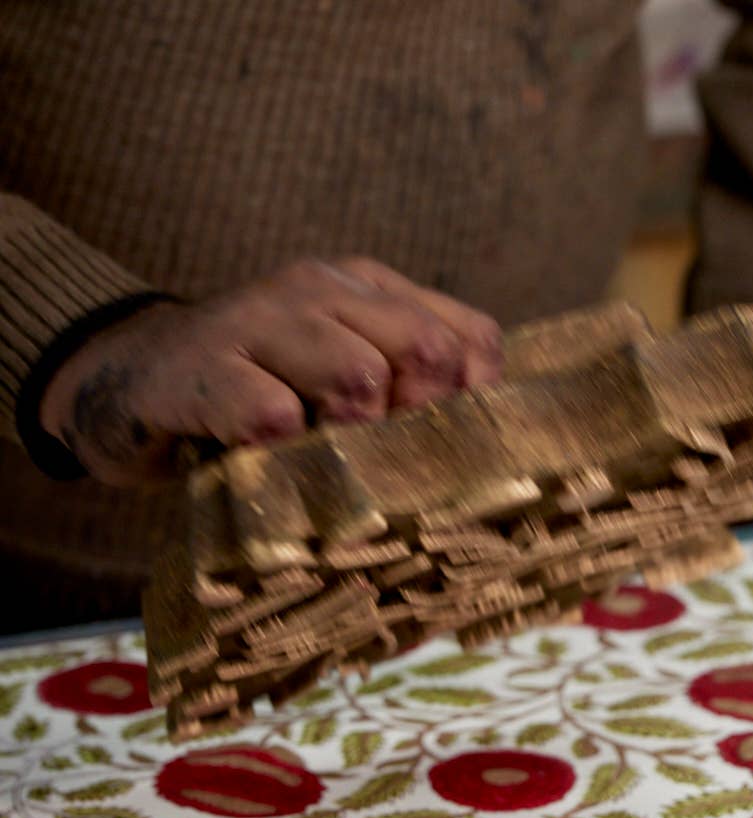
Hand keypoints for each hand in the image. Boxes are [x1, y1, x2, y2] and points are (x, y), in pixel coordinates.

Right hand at [39, 258, 503, 485]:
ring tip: (328, 459)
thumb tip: (484, 448)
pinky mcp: (202, 369)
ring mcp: (259, 320)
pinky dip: (283, 444)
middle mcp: (321, 288)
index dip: (471, 407)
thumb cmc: (263, 390)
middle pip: (426, 350)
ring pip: (359, 374)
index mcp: (370, 290)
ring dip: (358, 435)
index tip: (444, 451)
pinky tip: (272, 455)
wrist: (139, 377)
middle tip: (389, 463)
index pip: (469, 339)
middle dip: (422, 421)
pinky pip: (268, 409)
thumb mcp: (346, 378)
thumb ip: (414, 392)